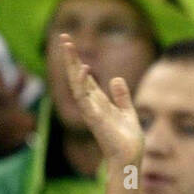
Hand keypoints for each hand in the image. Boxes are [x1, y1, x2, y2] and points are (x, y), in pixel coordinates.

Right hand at [60, 36, 142, 165]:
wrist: (130, 156)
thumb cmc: (127, 138)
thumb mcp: (127, 111)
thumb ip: (121, 96)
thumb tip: (115, 78)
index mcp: (98, 101)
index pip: (84, 77)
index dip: (78, 61)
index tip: (71, 43)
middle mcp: (91, 104)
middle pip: (77, 76)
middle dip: (71, 57)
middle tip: (63, 37)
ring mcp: (90, 110)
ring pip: (77, 83)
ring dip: (72, 65)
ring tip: (68, 46)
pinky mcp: (95, 118)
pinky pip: (85, 98)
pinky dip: (83, 84)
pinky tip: (84, 69)